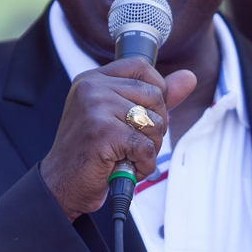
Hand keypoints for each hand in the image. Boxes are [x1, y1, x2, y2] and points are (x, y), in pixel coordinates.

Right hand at [39, 57, 195, 221]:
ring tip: (128, 156)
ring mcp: (96, 108)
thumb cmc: (90, 152)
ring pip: (153, 122)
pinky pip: (146, 146)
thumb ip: (154, 97)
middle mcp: (92, 88)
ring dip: (150, 148)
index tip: (145, 115)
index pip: (141, 66)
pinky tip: (127, 167)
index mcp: (93, 79)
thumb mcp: (120, 117)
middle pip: (154, 95)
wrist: (62, 184)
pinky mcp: (103, 132)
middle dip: (155, 126)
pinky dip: (143, 164)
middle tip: (135, 144)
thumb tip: (189, 77)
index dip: (156, 91)